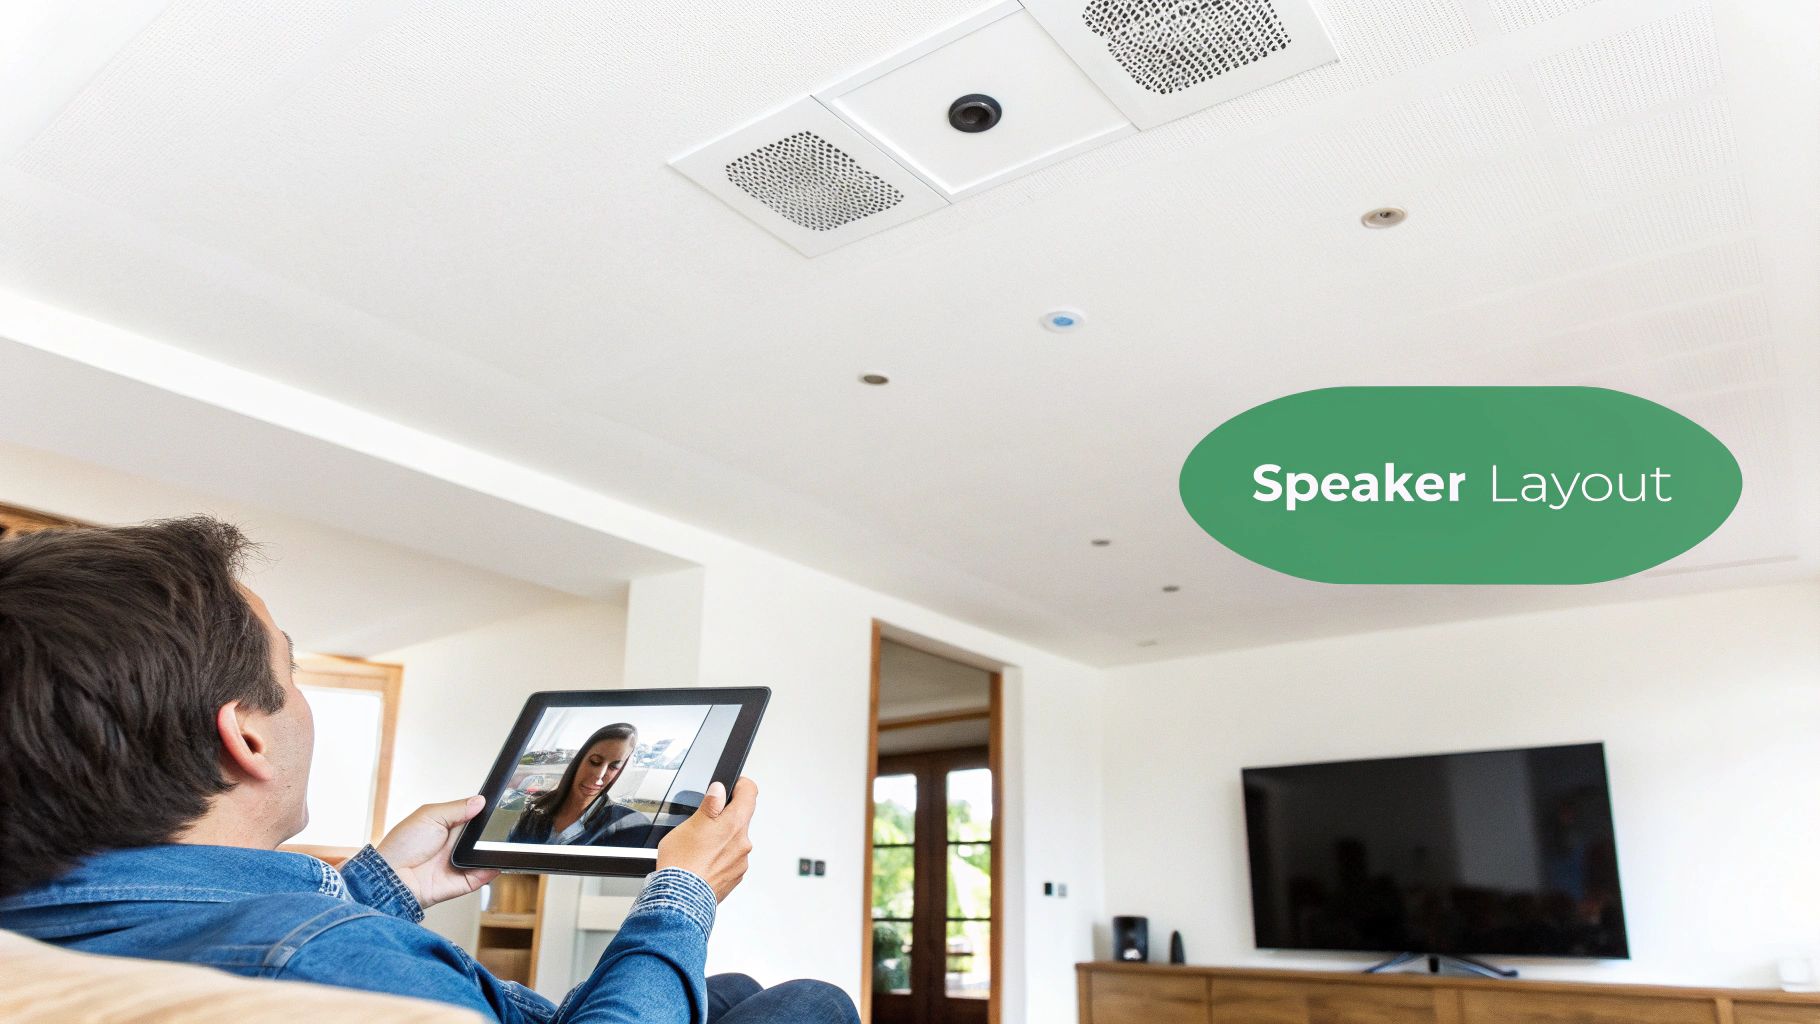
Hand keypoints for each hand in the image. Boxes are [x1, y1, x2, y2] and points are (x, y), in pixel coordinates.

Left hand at [375, 795, 499, 909]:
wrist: (391, 876)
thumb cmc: (401, 845)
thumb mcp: (429, 815)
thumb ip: (457, 808)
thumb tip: (480, 801)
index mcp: (448, 827)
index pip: (475, 818)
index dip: (486, 814)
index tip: (497, 809)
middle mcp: (456, 845)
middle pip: (484, 837)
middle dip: (493, 832)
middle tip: (496, 828)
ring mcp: (460, 864)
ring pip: (485, 857)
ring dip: (493, 851)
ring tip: (499, 844)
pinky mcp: (461, 882)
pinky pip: (482, 877)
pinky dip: (491, 870)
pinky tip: (495, 863)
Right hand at [656, 777, 756, 901]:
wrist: (679, 900)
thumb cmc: (681, 864)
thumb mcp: (689, 825)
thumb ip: (709, 806)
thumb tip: (718, 790)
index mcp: (734, 823)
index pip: (750, 792)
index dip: (740, 786)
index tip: (733, 786)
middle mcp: (743, 842)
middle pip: (740, 818)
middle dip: (724, 818)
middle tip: (703, 824)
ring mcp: (741, 861)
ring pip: (734, 841)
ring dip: (722, 840)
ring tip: (699, 848)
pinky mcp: (735, 877)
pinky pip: (731, 860)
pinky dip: (720, 858)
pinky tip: (703, 863)